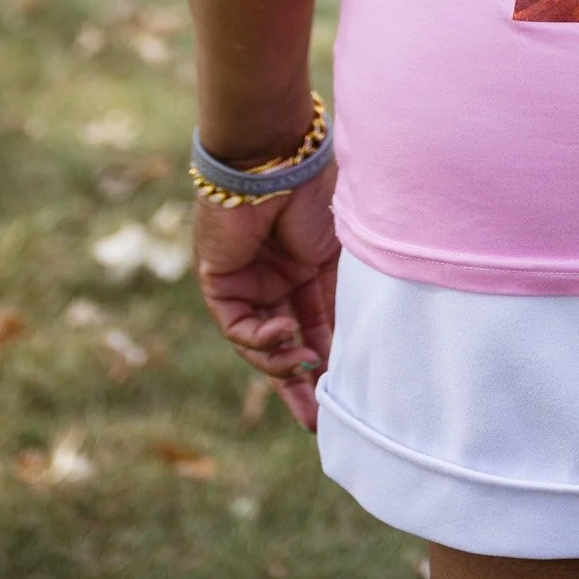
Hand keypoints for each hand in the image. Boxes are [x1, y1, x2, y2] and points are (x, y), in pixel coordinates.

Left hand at [193, 166, 338, 432]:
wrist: (279, 156)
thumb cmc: (321, 192)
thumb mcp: (344, 256)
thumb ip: (345, 299)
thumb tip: (359, 349)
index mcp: (312, 269)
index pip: (320, 328)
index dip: (331, 364)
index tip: (346, 403)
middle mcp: (278, 279)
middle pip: (286, 346)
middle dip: (299, 386)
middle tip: (317, 422)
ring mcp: (248, 280)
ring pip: (259, 344)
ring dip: (281, 364)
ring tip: (306, 367)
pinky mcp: (219, 279)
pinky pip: (237, 325)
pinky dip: (260, 338)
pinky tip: (285, 333)